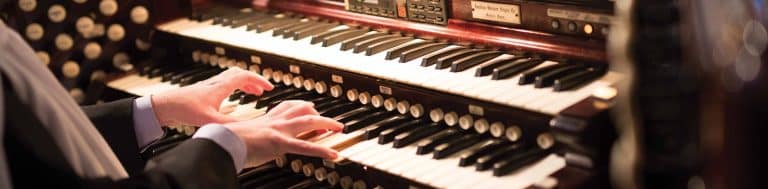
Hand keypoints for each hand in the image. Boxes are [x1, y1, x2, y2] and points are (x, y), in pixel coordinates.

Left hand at [151, 67, 273, 125]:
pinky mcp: (205, 91)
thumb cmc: (185, 109)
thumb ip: (230, 123)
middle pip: (240, 74)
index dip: (260, 81)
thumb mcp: (210, 119)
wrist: (165, 105)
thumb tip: (247, 127)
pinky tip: (234, 98)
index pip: (245, 76)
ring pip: (232, 77)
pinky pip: (225, 83)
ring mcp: (210, 85)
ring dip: (246, 83)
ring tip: (254, 92)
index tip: (270, 88)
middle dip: (255, 80)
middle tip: (264, 89)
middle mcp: (216, 83)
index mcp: (221, 86)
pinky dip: (235, 87)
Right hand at [222, 100, 342, 166]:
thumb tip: (243, 143)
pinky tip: (334, 155)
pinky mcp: (279, 143)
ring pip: (308, 121)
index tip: (308, 107)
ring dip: (327, 124)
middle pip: (301, 109)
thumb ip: (247, 136)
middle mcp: (274, 121)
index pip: (286, 107)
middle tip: (329, 120)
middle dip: (318, 113)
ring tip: (340, 128)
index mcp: (264, 120)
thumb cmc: (223, 140)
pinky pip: (306, 147)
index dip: (299, 106)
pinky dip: (322, 151)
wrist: (219, 141)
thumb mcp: (238, 135)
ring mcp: (278, 130)